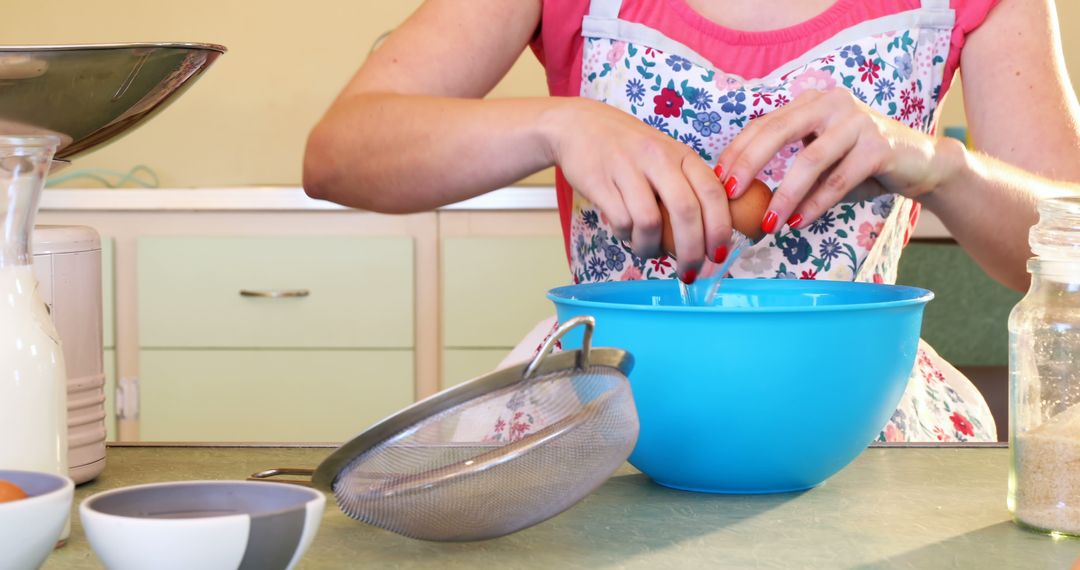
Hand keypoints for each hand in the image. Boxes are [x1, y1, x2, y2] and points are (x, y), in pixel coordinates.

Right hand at [542, 98, 731, 280]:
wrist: (578, 126)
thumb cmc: (628, 148)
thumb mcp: (664, 156)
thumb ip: (686, 186)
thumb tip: (707, 235)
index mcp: (680, 154)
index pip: (712, 192)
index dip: (720, 228)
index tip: (719, 254)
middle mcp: (657, 158)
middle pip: (685, 212)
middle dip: (691, 250)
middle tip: (689, 271)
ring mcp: (627, 169)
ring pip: (650, 222)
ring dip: (652, 248)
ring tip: (649, 251)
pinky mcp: (600, 182)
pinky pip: (621, 222)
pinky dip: (627, 237)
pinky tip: (627, 234)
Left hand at [716, 88, 962, 232]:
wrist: (919, 164)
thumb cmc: (859, 164)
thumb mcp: (819, 160)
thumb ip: (787, 166)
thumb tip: (741, 195)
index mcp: (811, 103)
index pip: (764, 124)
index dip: (738, 151)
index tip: (718, 180)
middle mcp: (832, 104)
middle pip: (778, 132)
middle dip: (749, 164)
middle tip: (730, 194)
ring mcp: (858, 122)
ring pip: (809, 160)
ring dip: (784, 195)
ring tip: (767, 223)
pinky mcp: (879, 147)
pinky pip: (838, 180)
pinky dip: (815, 204)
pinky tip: (798, 223)